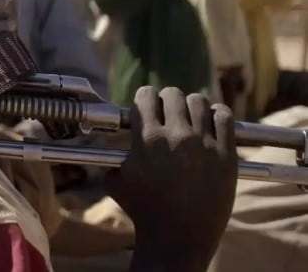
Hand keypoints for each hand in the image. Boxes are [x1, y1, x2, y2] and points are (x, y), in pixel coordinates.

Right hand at [105, 87, 236, 271]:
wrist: (178, 238)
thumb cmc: (143, 210)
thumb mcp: (114, 181)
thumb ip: (111, 157)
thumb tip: (106, 143)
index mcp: (147, 139)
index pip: (145, 96)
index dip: (144, 100)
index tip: (147, 107)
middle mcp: (176, 136)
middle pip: (173, 94)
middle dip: (167, 101)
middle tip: (168, 113)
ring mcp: (204, 144)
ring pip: (199, 101)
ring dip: (191, 107)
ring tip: (189, 118)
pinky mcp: (226, 155)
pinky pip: (224, 117)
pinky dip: (216, 115)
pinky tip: (210, 123)